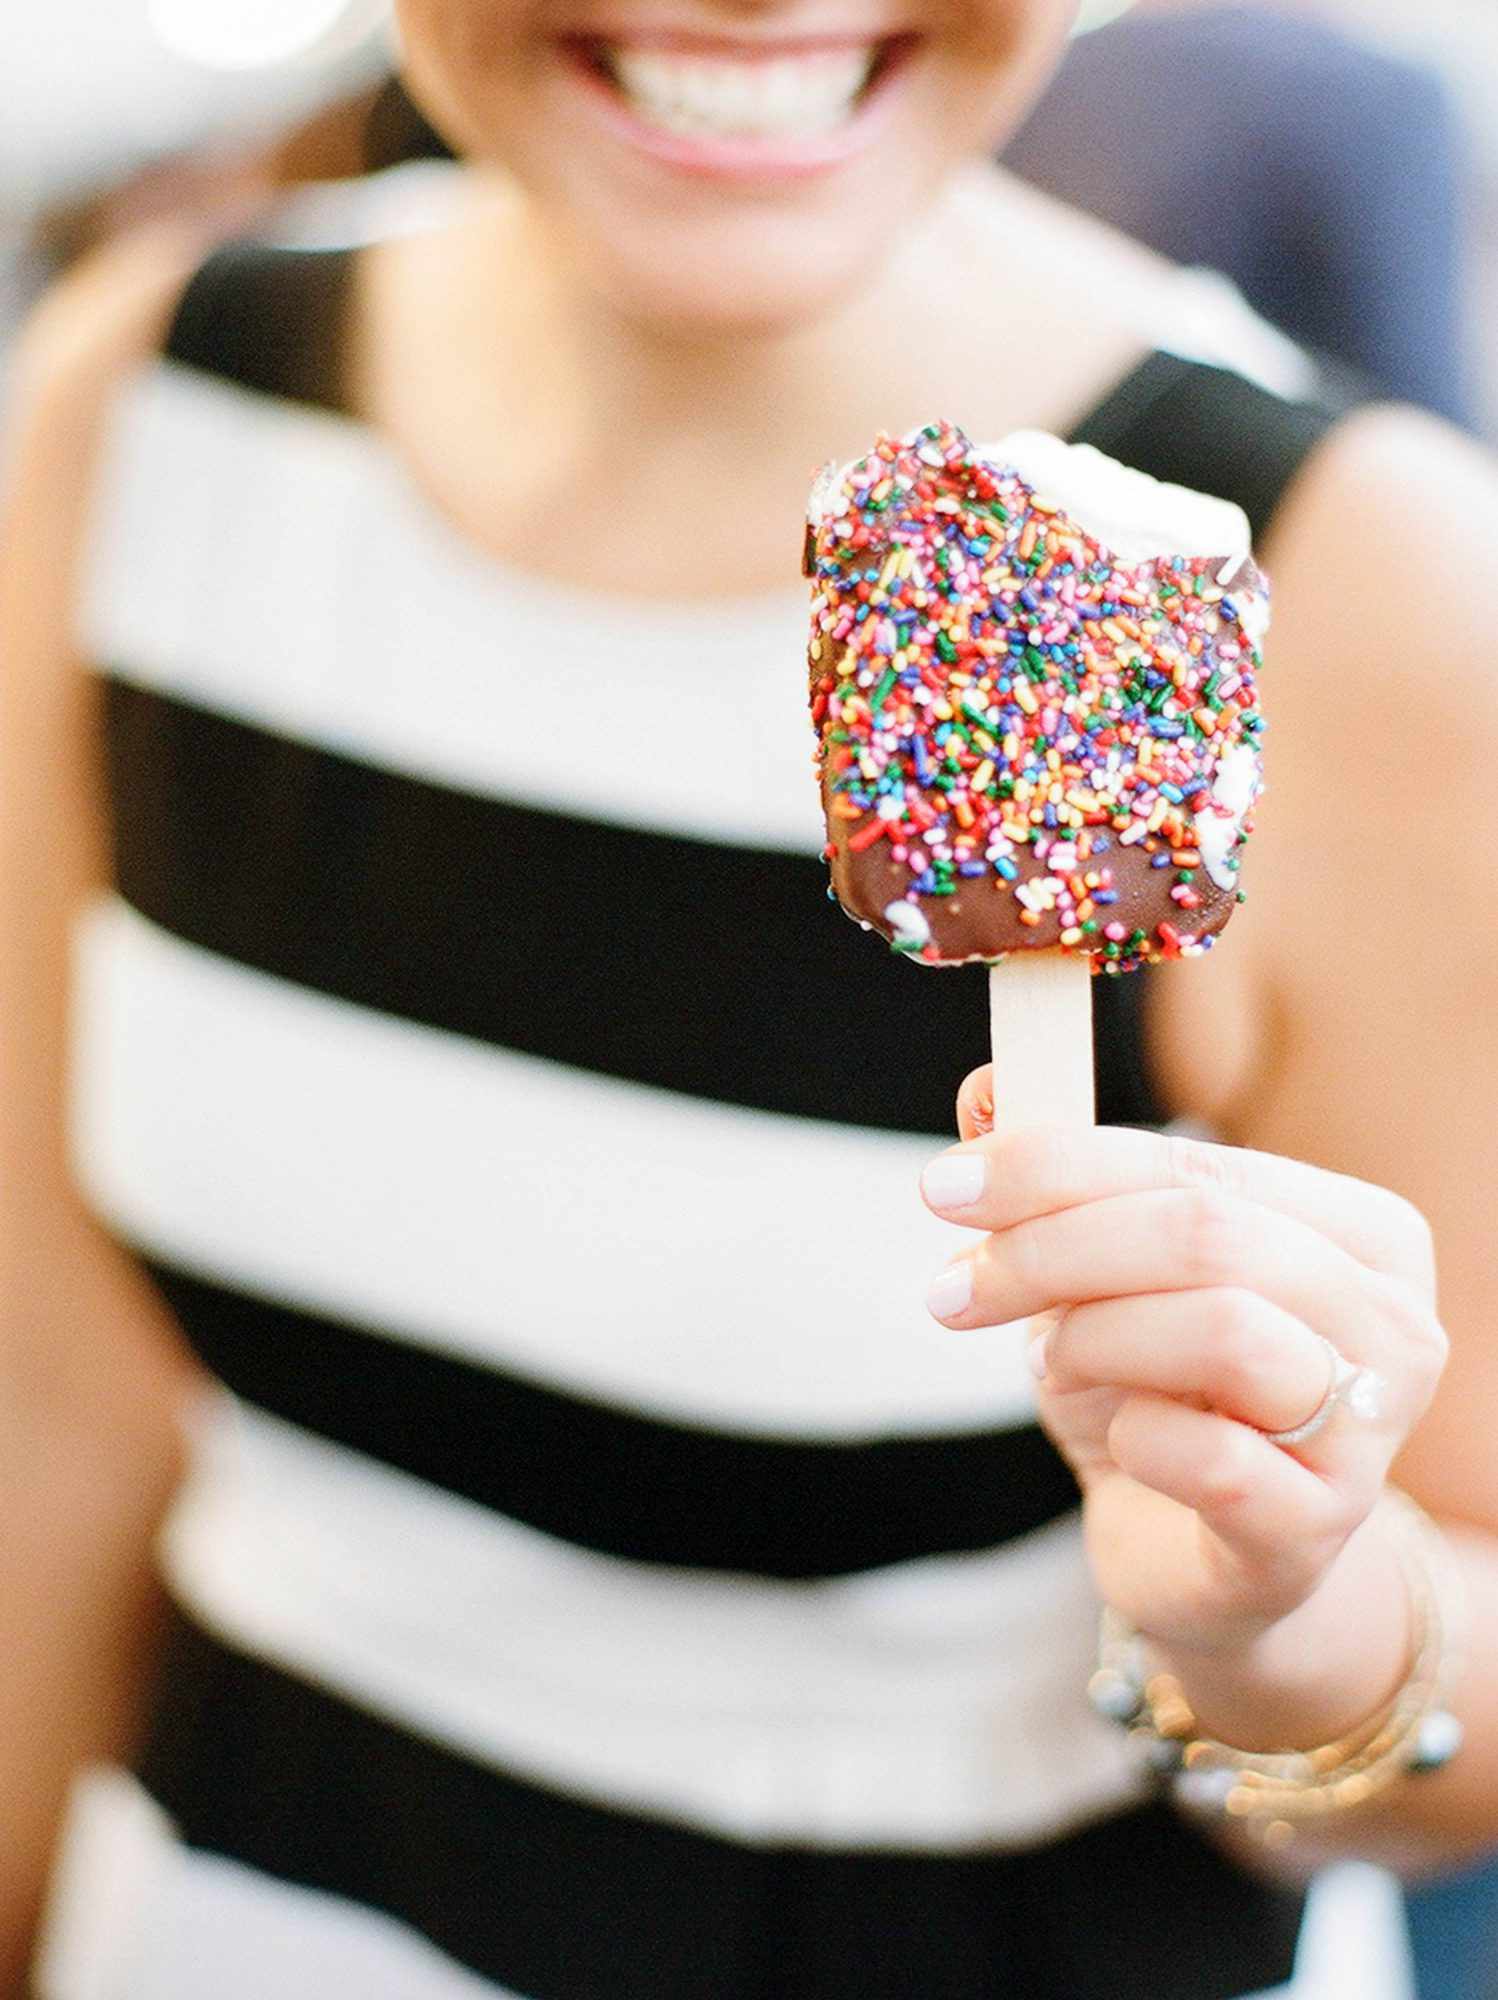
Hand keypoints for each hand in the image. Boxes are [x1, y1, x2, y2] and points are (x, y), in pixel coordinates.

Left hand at [921, 1071, 1448, 1660]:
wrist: (1201, 1558)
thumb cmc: (1170, 1395)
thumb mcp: (1108, 1277)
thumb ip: (1058, 1177)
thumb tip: (987, 1087)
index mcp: (1358, 1231)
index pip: (1195, 1165)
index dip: (1056, 1164)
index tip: (944, 1187)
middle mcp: (1391, 1321)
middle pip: (1205, 1237)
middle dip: (1052, 1251)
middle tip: (955, 1288)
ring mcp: (1367, 1431)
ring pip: (1221, 1330)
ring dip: (1094, 1337)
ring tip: (1049, 1359)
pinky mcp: (1317, 1529)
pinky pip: (1214, 1459)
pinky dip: (1137, 1436)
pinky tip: (1121, 1439)